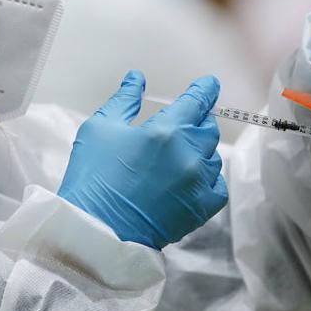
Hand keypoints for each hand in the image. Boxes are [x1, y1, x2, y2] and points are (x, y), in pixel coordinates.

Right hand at [58, 71, 228, 248]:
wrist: (97, 232)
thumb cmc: (93, 178)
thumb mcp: (100, 129)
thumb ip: (123, 100)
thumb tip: (136, 78)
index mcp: (165, 130)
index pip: (197, 101)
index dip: (205, 89)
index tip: (209, 84)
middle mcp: (189, 154)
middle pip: (208, 128)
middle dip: (198, 120)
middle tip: (182, 124)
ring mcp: (198, 183)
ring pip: (213, 157)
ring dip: (200, 151)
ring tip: (179, 156)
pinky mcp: (201, 208)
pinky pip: (217, 186)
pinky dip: (208, 178)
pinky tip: (191, 178)